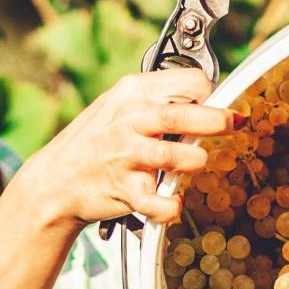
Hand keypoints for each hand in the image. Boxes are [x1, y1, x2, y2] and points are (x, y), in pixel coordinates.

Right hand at [24, 68, 241, 227]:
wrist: (55, 181)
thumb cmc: (95, 141)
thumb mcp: (120, 104)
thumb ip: (159, 99)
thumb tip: (209, 100)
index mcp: (134, 93)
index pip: (186, 82)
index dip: (208, 93)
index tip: (217, 103)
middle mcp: (129, 121)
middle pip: (179, 115)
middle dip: (214, 120)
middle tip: (233, 124)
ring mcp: (125, 156)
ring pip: (170, 155)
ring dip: (193, 160)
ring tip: (198, 161)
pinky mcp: (124, 189)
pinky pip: (153, 201)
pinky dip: (168, 206)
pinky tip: (175, 205)